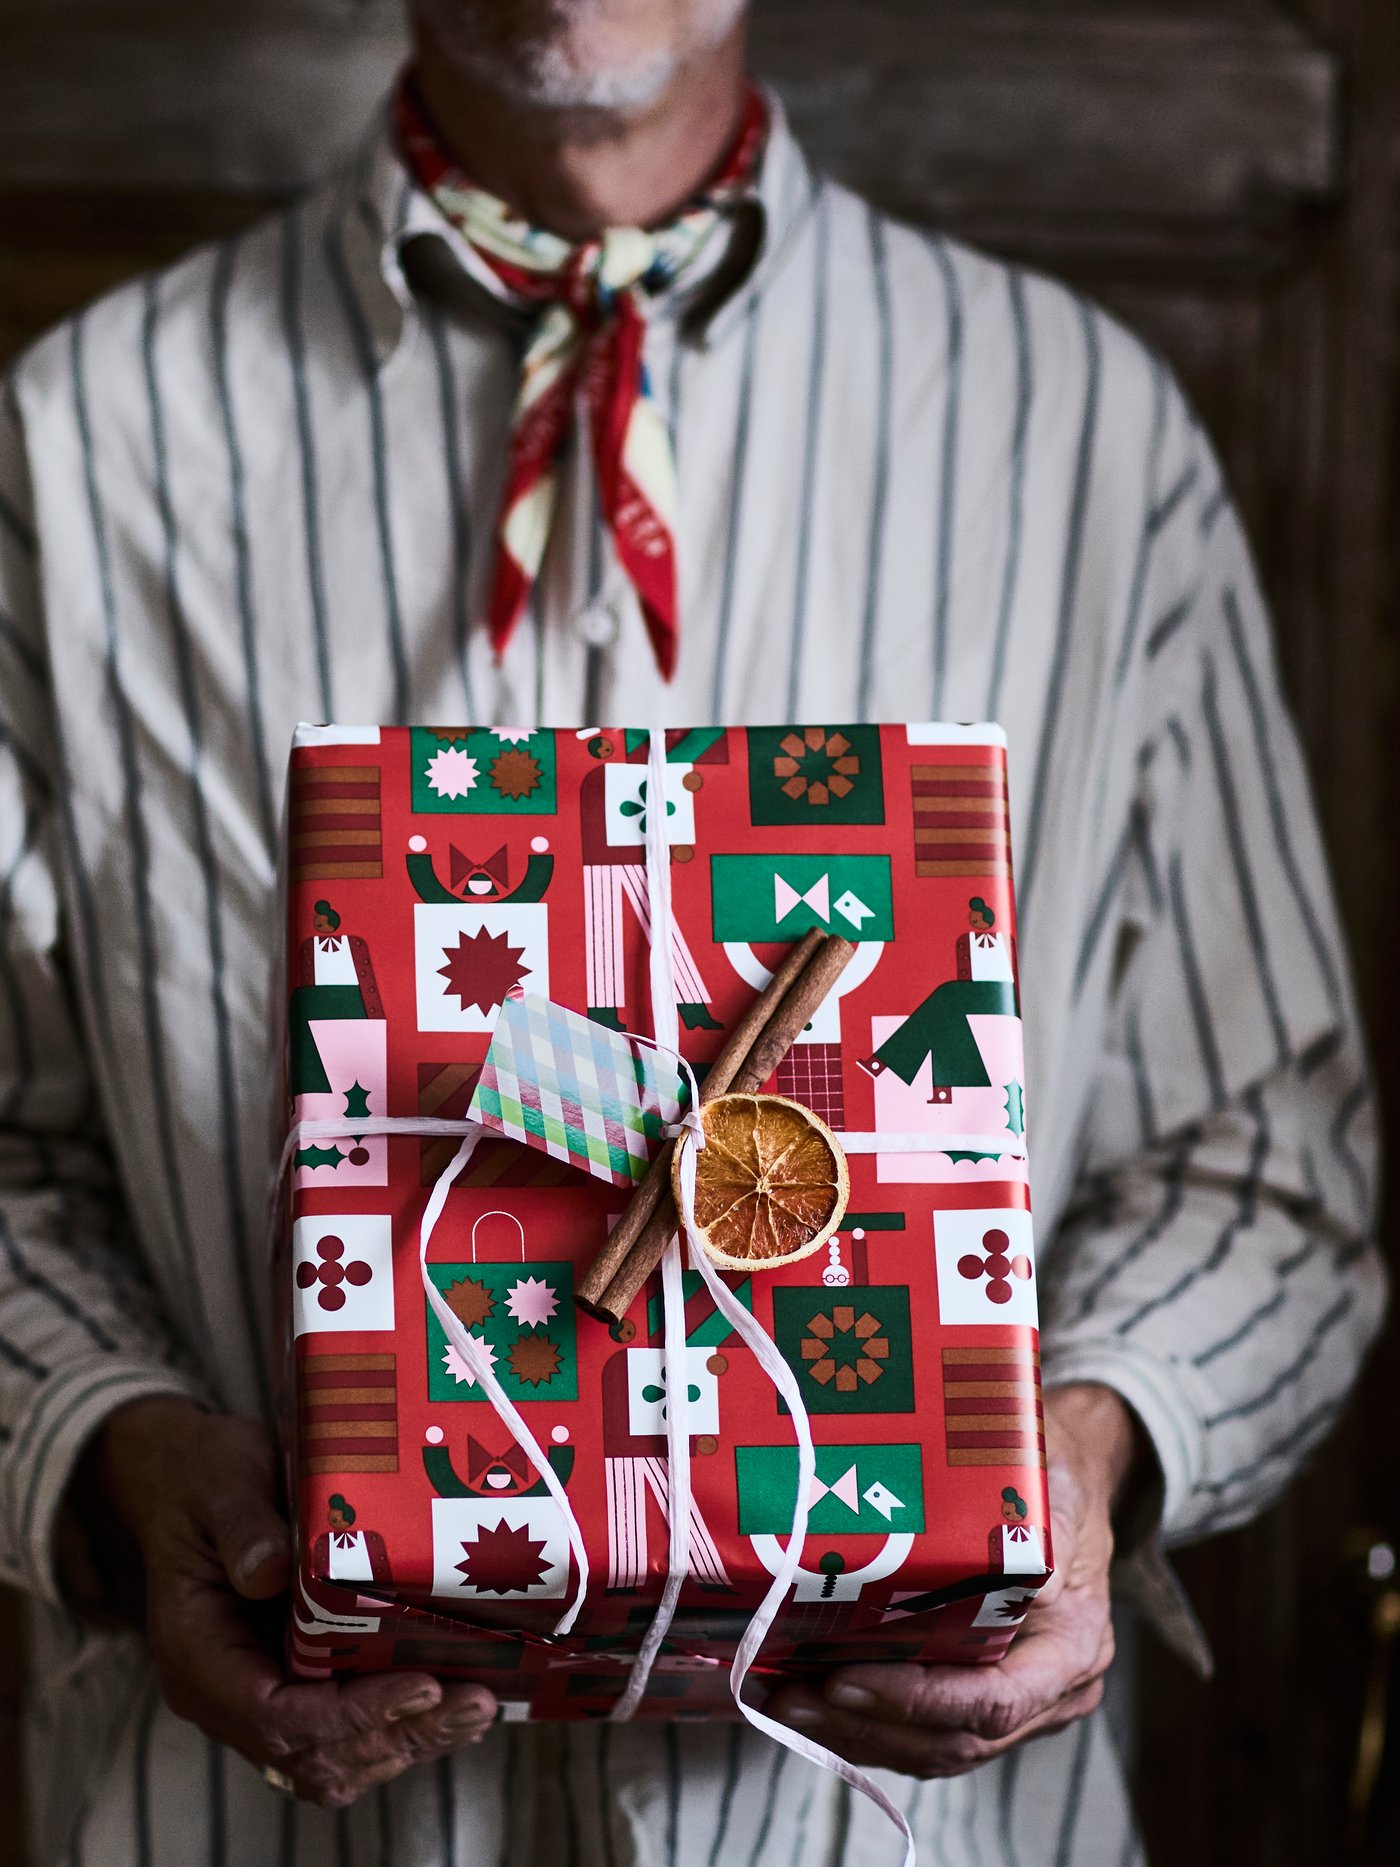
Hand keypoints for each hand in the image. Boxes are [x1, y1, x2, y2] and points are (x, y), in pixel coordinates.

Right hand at [69, 1398, 496, 1805]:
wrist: (186, 1475)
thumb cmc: (204, 1475)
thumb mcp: (219, 1483)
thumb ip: (243, 1527)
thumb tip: (272, 1571)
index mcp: (198, 1654)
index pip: (273, 1717)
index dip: (350, 1715)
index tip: (421, 1687)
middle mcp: (228, 1692)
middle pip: (313, 1753)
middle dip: (396, 1733)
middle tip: (473, 1702)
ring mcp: (263, 1691)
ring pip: (336, 1755)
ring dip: (409, 1739)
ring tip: (477, 1707)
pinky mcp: (298, 1679)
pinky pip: (347, 1728)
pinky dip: (401, 1723)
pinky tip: (455, 1698)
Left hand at [766, 1383, 1139, 1777]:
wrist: (1075, 1480)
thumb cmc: (1056, 1475)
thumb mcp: (1042, 1480)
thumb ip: (1003, 1511)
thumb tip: (934, 1526)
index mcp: (1073, 1645)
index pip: (992, 1702)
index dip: (915, 1701)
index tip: (844, 1680)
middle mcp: (1054, 1689)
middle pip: (953, 1738)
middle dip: (866, 1725)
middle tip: (790, 1698)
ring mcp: (1024, 1702)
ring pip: (934, 1746)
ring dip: (857, 1732)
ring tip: (786, 1702)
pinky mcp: (988, 1693)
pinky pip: (929, 1730)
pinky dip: (871, 1722)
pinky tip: (815, 1699)